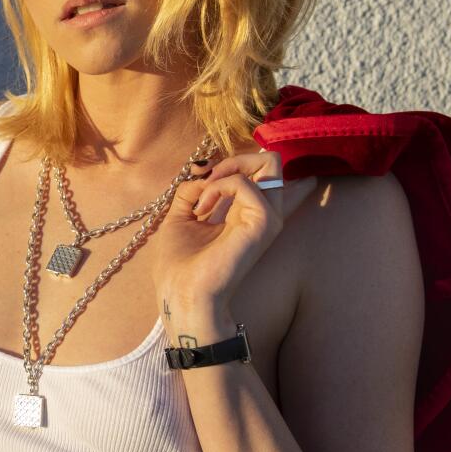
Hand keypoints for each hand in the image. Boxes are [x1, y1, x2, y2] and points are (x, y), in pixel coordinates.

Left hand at [150, 149, 316, 307]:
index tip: (204, 178)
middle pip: (271, 161)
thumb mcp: (181, 216)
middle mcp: (262, 213)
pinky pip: (245, 184)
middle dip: (236, 159)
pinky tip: (203, 209)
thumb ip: (194, 190)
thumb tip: (203, 172)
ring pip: (269, 162)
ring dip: (226, 171)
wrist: (181, 292)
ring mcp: (267, 218)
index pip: (263, 175)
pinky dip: (219, 187)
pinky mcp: (264, 222)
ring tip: (204, 196)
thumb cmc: (180, 263)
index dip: (235, 163)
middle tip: (210, 179)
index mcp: (245, 213)